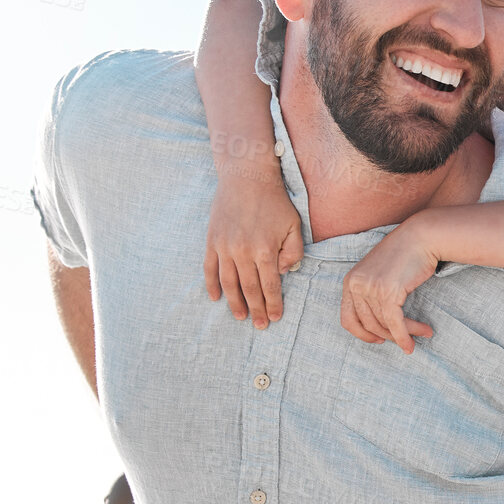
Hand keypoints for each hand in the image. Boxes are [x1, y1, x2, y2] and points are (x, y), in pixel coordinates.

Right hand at [203, 172, 303, 327]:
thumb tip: (283, 274)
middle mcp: (242, 252)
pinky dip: (211, 285)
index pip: (270, 286)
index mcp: (265, 250)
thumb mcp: (294, 226)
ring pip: (228, 283)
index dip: (273, 304)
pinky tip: (215, 298)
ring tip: (240, 316)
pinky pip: (209, 268)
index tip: (275, 318)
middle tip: (259, 325)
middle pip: (249, 289)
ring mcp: (224, 247)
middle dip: (256, 309)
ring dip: (234, 303)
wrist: (246, 177)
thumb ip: (293, 253)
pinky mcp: (211, 240)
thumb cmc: (275, 202)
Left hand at [341, 221, 438, 352]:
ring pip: (384, 325)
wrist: (420, 237)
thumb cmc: (404, 254)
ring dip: (404, 334)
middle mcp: (356, 285)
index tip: (378, 339)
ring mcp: (371, 288)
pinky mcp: (388, 292)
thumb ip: (372, 293)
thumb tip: (378, 323)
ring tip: (423, 334)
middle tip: (405, 339)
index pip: (348, 319)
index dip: (362, 334)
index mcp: (350, 281)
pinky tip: (416, 339)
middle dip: (389, 336)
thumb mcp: (378, 273)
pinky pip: (395, 323)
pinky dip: (405, 335)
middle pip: (368, 325)